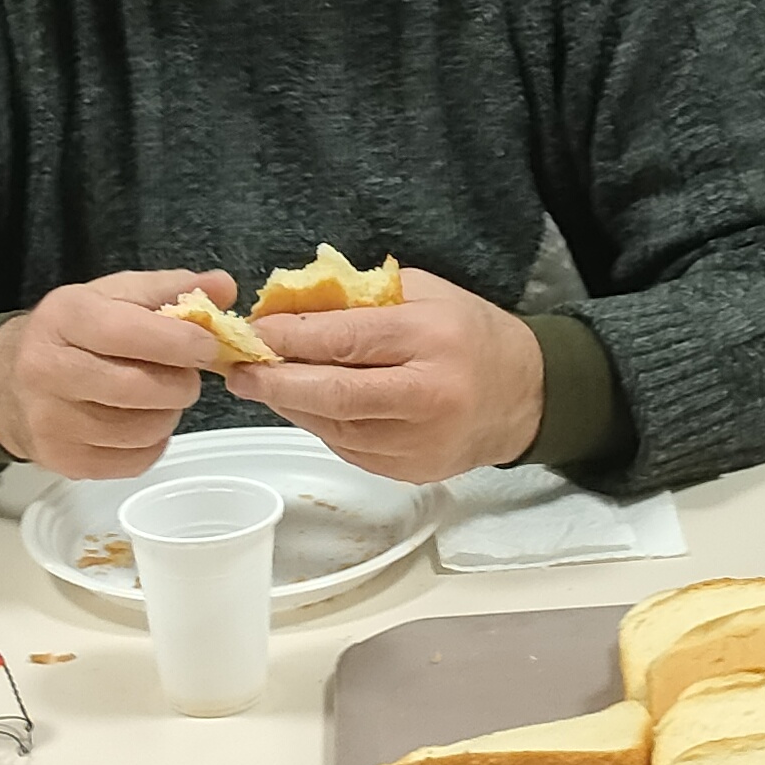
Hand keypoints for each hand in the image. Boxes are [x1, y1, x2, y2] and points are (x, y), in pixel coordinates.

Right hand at [0, 272, 230, 476]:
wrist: (8, 382)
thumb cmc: (73, 333)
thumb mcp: (113, 295)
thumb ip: (171, 288)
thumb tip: (224, 286)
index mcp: (63, 318)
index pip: (130, 332)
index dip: (180, 342)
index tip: (206, 346)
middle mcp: (48, 370)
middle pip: (141, 388)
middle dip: (181, 383)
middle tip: (184, 374)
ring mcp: (51, 422)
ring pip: (144, 430)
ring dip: (168, 414)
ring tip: (159, 397)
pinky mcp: (64, 461)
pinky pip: (135, 461)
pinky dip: (152, 443)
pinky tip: (140, 421)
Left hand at [226, 269, 548, 482]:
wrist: (526, 395)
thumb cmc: (469, 334)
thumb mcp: (423, 293)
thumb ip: (360, 299)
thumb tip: (287, 308)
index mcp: (432, 338)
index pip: (346, 340)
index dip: (290, 338)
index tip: (254, 330)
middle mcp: (428, 395)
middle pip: (334, 393)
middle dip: (277, 382)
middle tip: (239, 371)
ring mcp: (421, 441)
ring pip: (335, 427)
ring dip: (291, 406)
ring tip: (262, 385)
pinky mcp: (412, 471)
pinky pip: (349, 448)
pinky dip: (319, 425)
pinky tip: (303, 406)